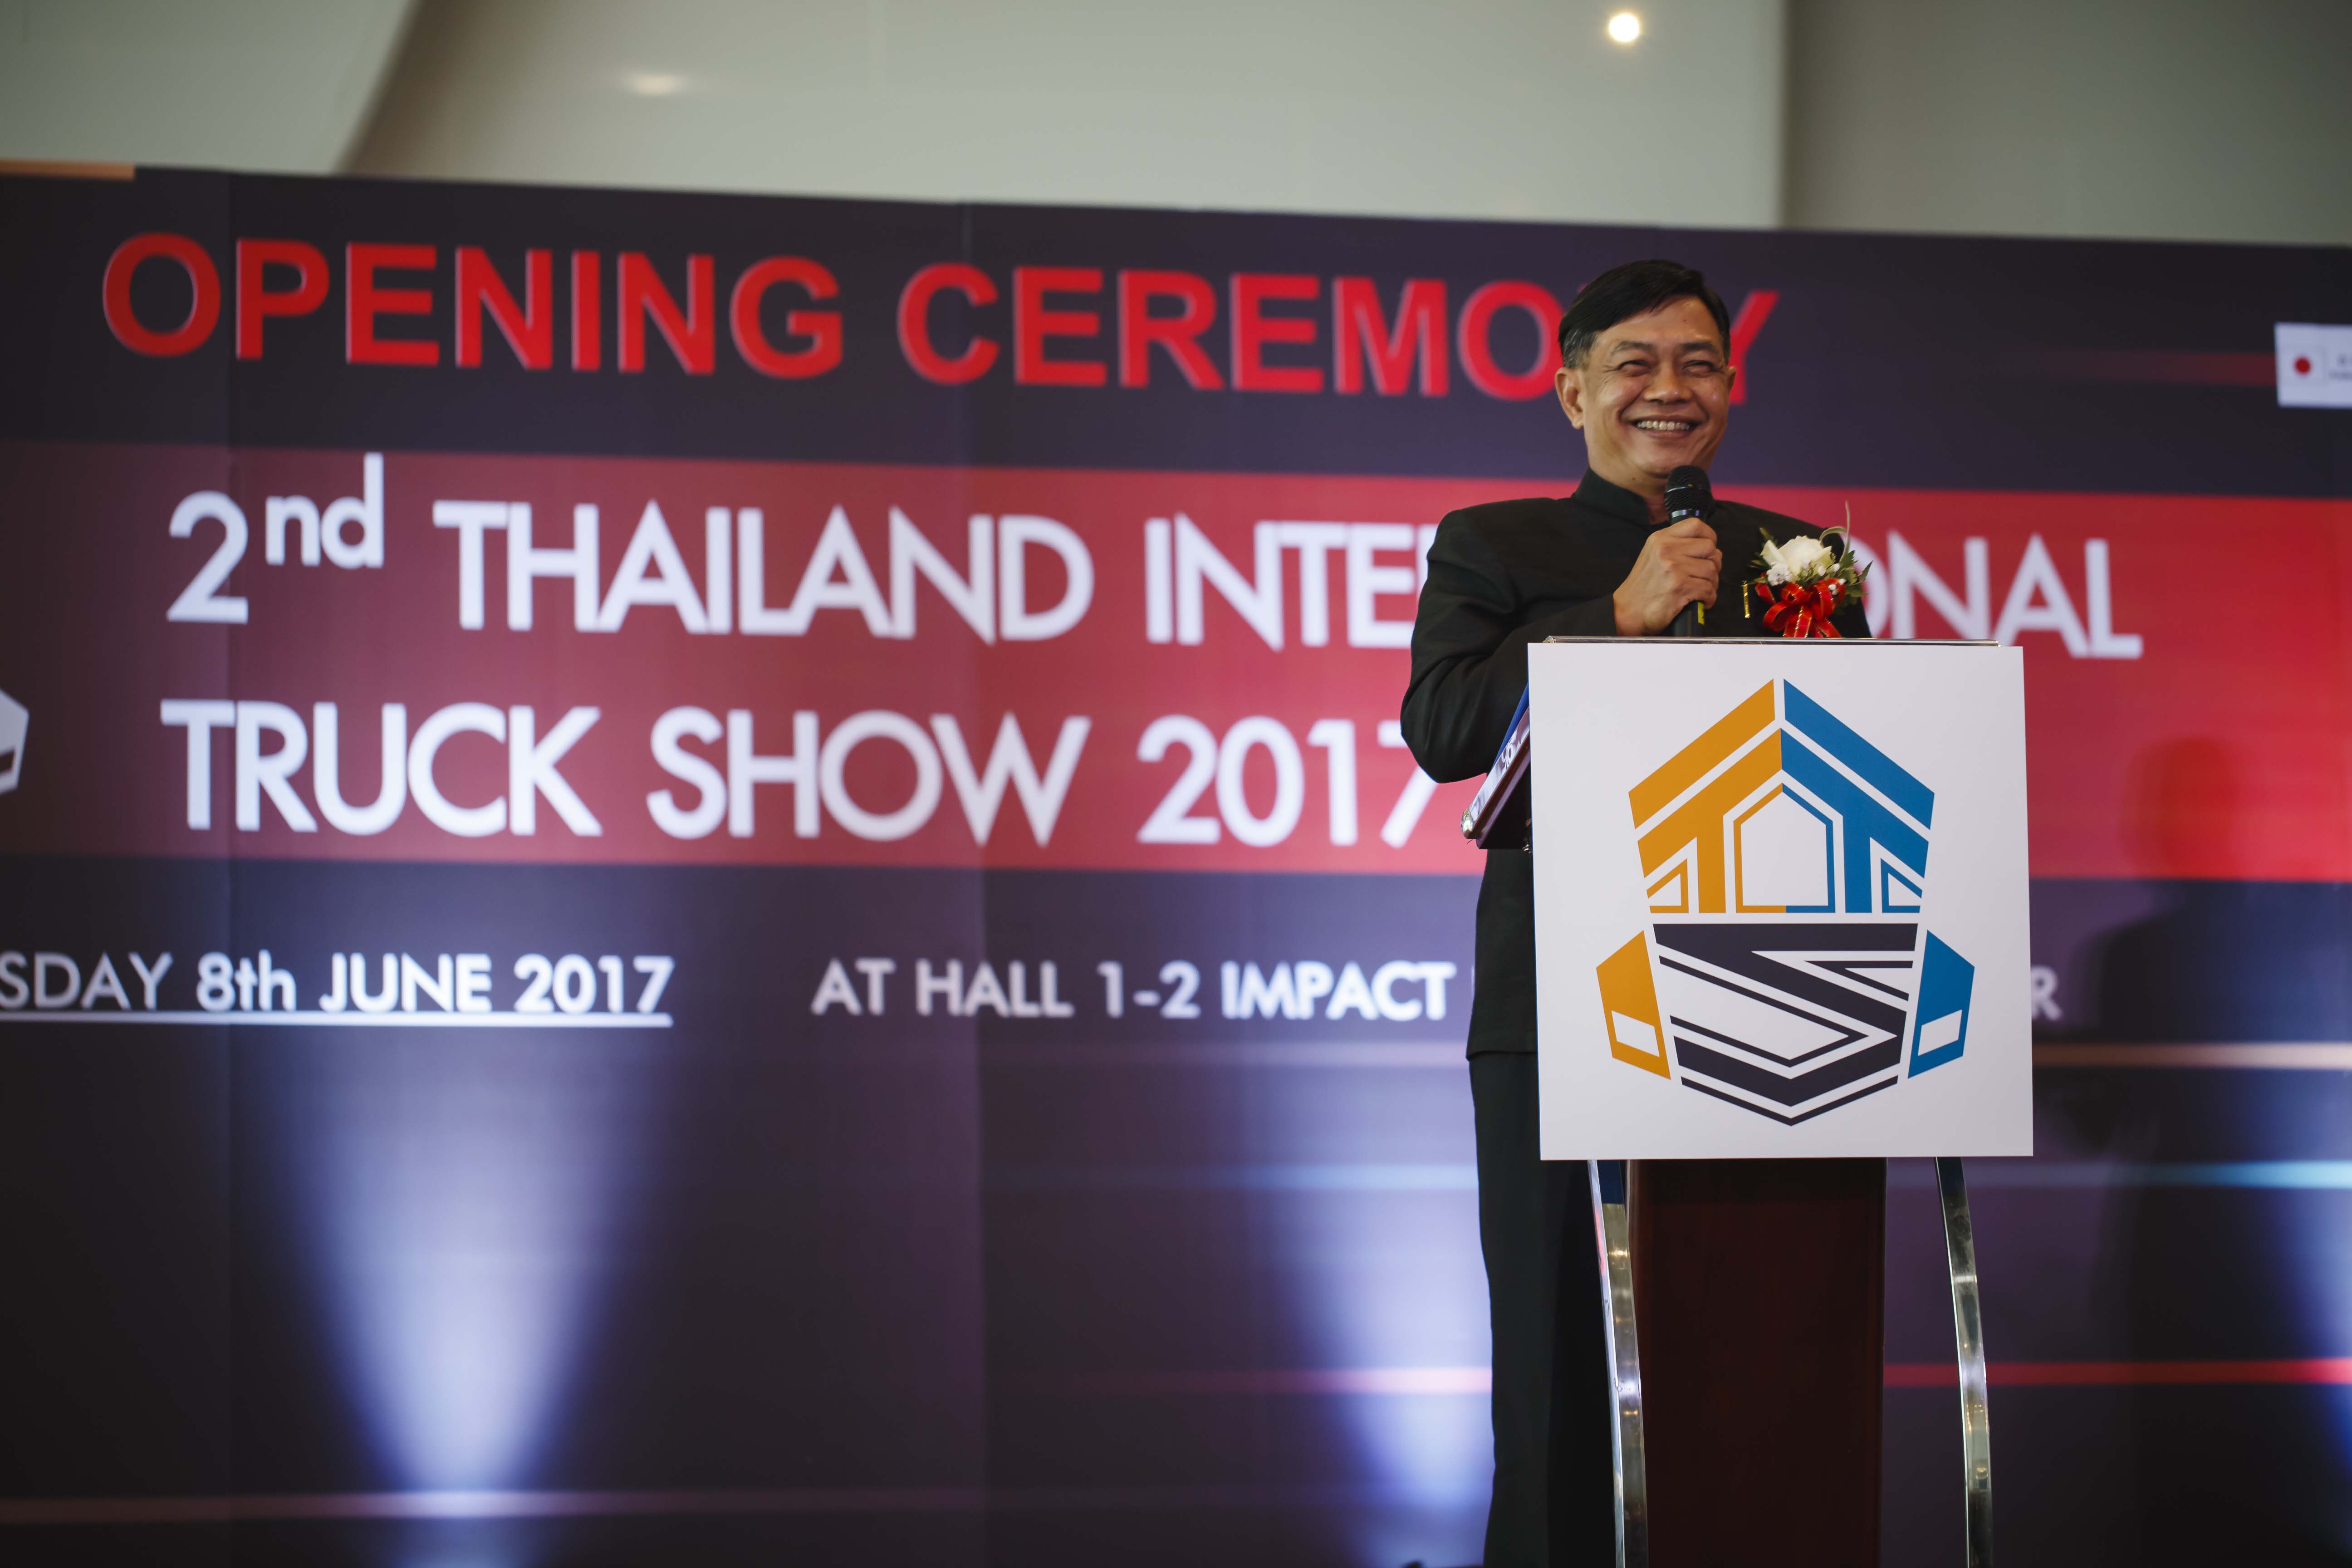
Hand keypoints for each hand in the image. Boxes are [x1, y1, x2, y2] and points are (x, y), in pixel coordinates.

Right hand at [1613, 518, 1720, 635]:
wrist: (1627, 610)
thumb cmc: (1642, 586)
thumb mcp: (1652, 555)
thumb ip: (1675, 546)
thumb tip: (1708, 548)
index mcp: (1660, 539)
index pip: (1695, 525)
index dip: (1709, 536)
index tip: (1708, 550)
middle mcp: (1666, 549)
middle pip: (1709, 547)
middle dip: (1714, 562)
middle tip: (1707, 574)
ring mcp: (1673, 568)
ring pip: (1711, 569)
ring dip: (1712, 583)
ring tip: (1703, 589)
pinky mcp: (1679, 587)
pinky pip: (1708, 589)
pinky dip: (1709, 598)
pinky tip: (1701, 601)